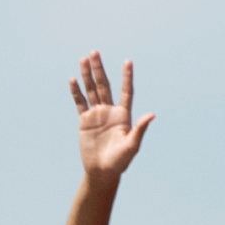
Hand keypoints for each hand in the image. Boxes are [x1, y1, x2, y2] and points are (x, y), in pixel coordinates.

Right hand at [68, 53, 149, 179]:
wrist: (102, 172)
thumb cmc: (120, 161)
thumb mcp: (132, 146)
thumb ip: (140, 129)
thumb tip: (151, 114)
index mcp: (123, 115)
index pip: (126, 91)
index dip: (126, 77)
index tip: (128, 62)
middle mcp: (110, 111)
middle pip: (104, 85)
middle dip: (99, 69)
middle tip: (95, 52)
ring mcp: (96, 114)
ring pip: (91, 90)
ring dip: (87, 75)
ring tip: (83, 59)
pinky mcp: (85, 121)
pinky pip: (80, 103)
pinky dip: (76, 92)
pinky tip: (73, 80)